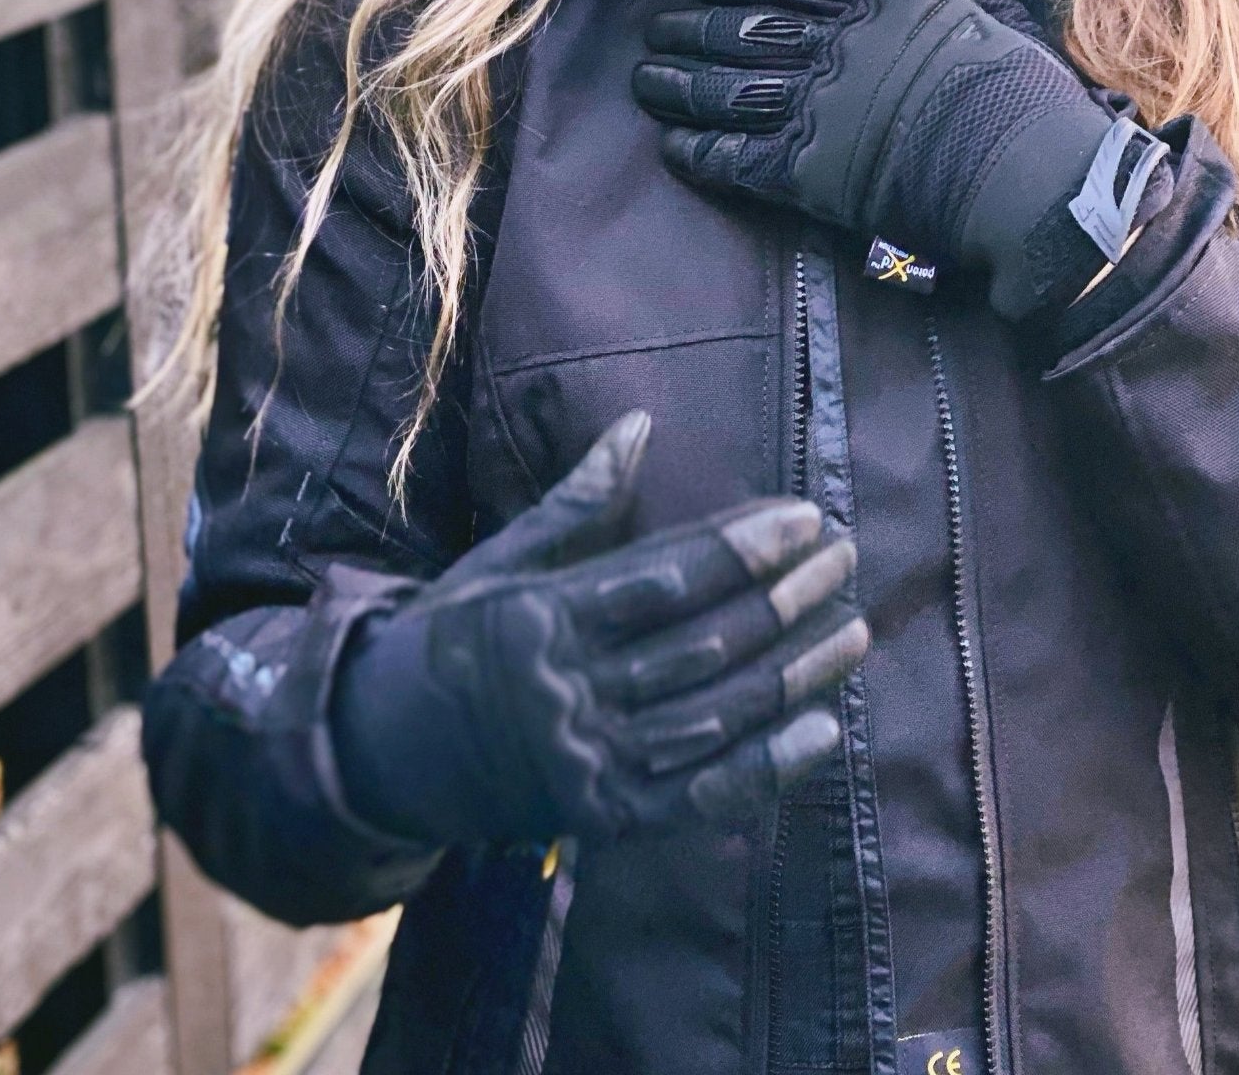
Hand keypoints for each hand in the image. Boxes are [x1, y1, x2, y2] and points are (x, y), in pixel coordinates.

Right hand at [330, 412, 866, 847]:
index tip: (806, 517)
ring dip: (795, 673)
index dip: (746, 547)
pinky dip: (767, 766)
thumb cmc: (452, 634)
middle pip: (705, 643)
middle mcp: (570, 691)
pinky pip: (702, 794)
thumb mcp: (502, 561)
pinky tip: (823, 728)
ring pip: (716, 714)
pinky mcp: (607, 814)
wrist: (385, 749)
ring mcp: (591, 760)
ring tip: (853, 627)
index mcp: (544, 617)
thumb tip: (639, 424)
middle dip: (786, 598)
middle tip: (845, 557)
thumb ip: (578, 502)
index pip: (669, 578)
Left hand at [632, 0, 1171, 320]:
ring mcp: (821, 109)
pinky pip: (737, 158)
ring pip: (727, 88)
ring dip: (681, 85)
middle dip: (692, 29)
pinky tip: (674, 147)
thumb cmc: (1025, 96)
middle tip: (657, 29)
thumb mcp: (993, 13)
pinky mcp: (812, 173)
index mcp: (880, 2)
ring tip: (646, 81)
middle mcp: (839, 47)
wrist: (1029, 175)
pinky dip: (701, 152)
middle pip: (744, 28)